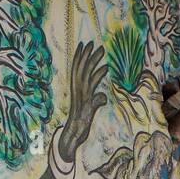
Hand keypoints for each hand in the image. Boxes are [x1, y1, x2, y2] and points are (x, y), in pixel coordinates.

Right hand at [59, 42, 107, 160]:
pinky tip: (106, 67)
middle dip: (87, 54)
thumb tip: (101, 97)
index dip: (79, 57)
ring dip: (93, 60)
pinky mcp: (85, 101)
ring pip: (86, 73)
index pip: (77, 69)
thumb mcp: (90, 110)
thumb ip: (95, 101)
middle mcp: (77, 90)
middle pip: (81, 68)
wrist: (73, 135)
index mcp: (76, 90)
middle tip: (93, 43)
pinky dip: (98, 75)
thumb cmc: (80, 124)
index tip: (84, 46)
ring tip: (101, 50)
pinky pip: (92, 85)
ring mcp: (81, 95)